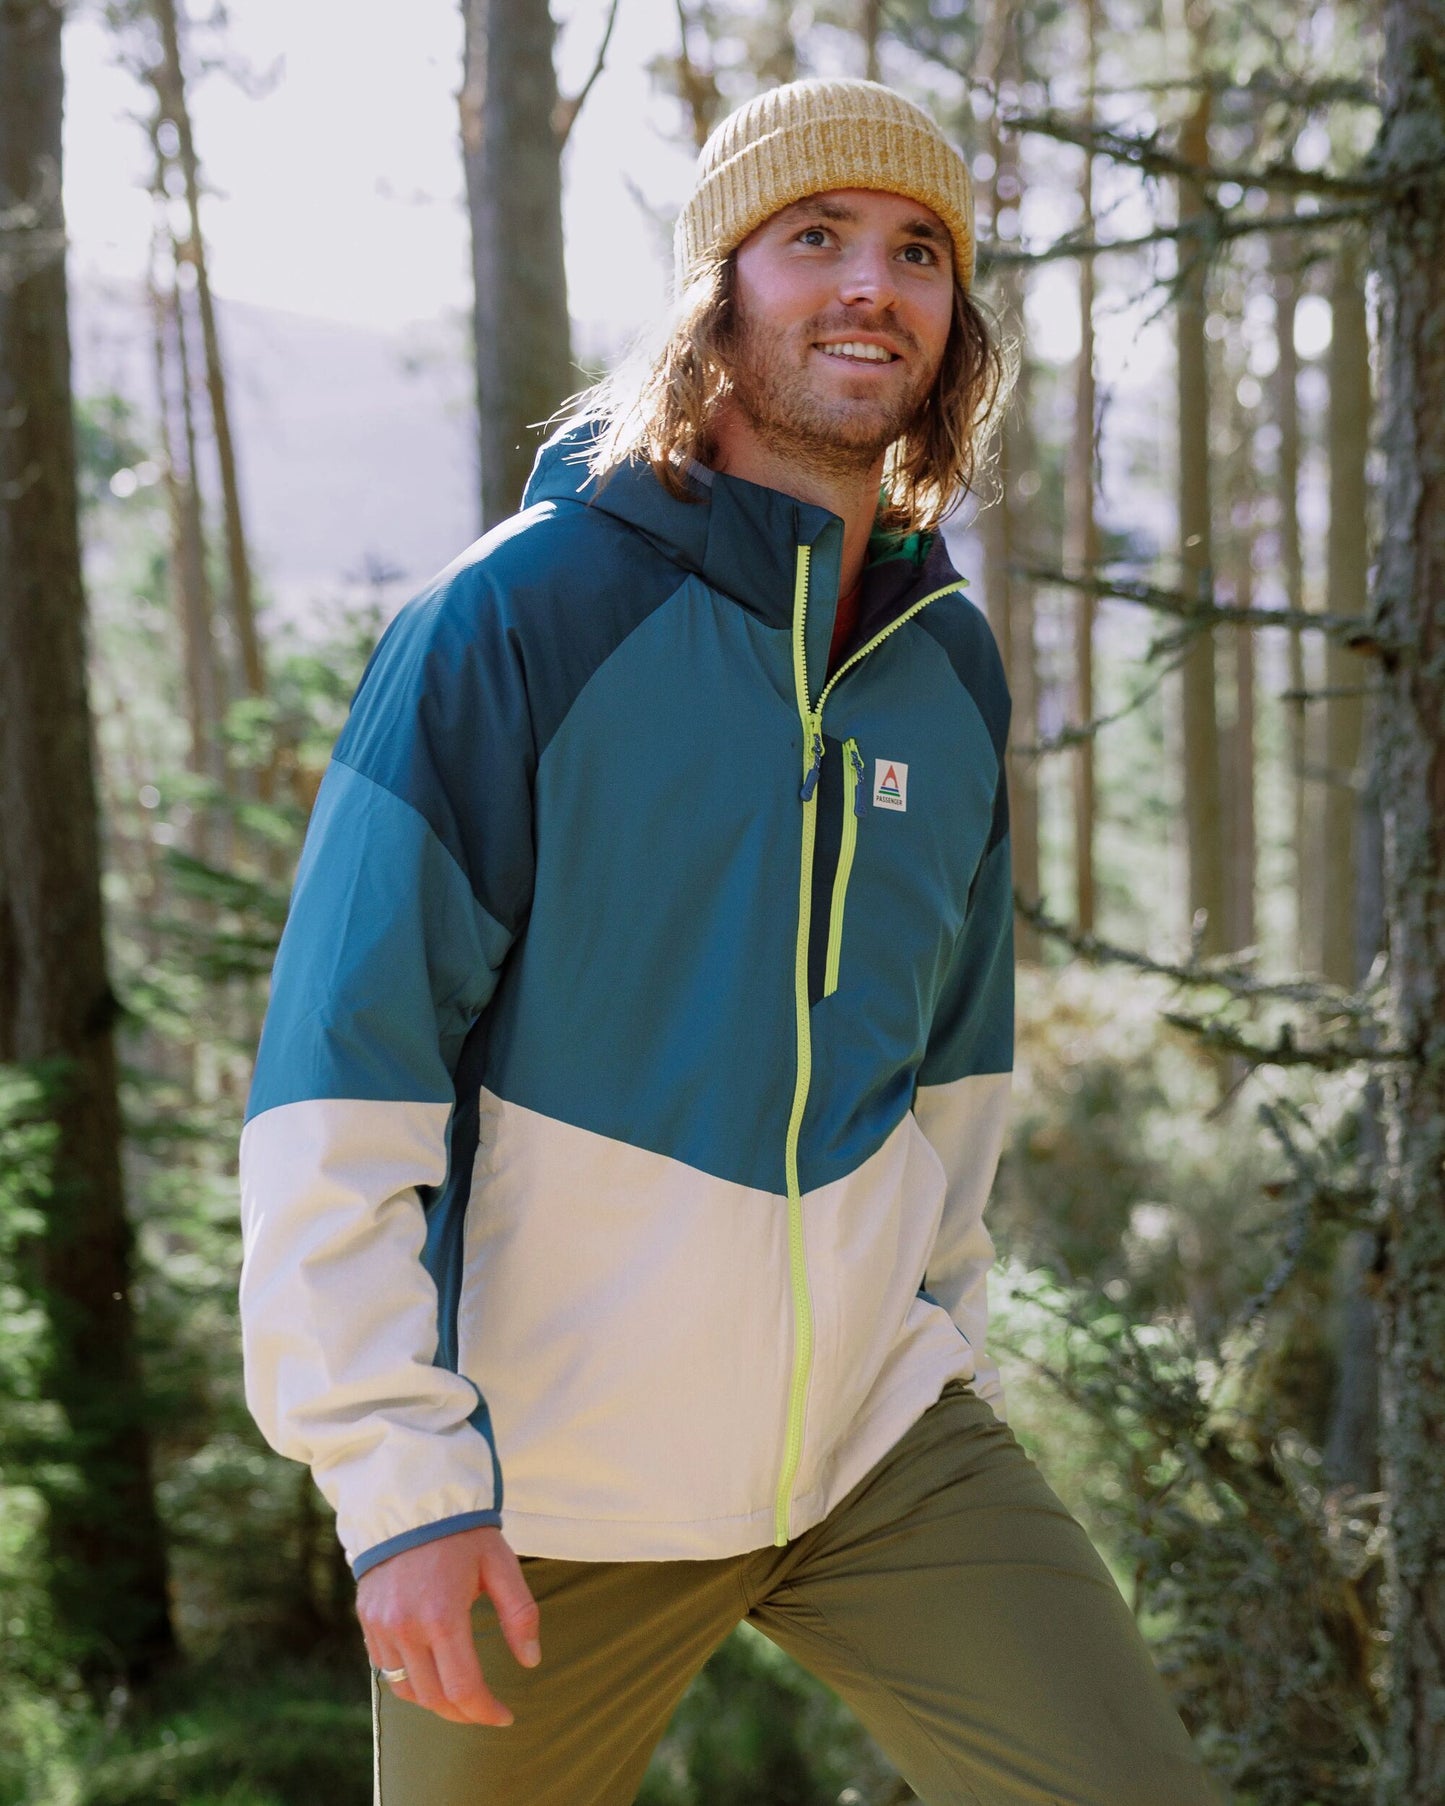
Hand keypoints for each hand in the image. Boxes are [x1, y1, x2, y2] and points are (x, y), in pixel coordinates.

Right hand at [357, 1525, 539, 1724]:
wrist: (412, 1500)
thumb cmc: (462, 1531)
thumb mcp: (501, 1563)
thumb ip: (520, 1613)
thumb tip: (531, 1661)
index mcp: (442, 1615)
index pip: (463, 1689)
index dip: (486, 1712)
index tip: (505, 1716)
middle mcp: (406, 1627)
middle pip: (434, 1699)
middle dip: (464, 1713)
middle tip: (486, 1710)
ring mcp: (382, 1626)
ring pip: (407, 1690)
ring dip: (436, 1702)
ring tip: (461, 1695)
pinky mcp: (367, 1620)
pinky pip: (385, 1669)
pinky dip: (410, 1681)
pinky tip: (432, 1673)